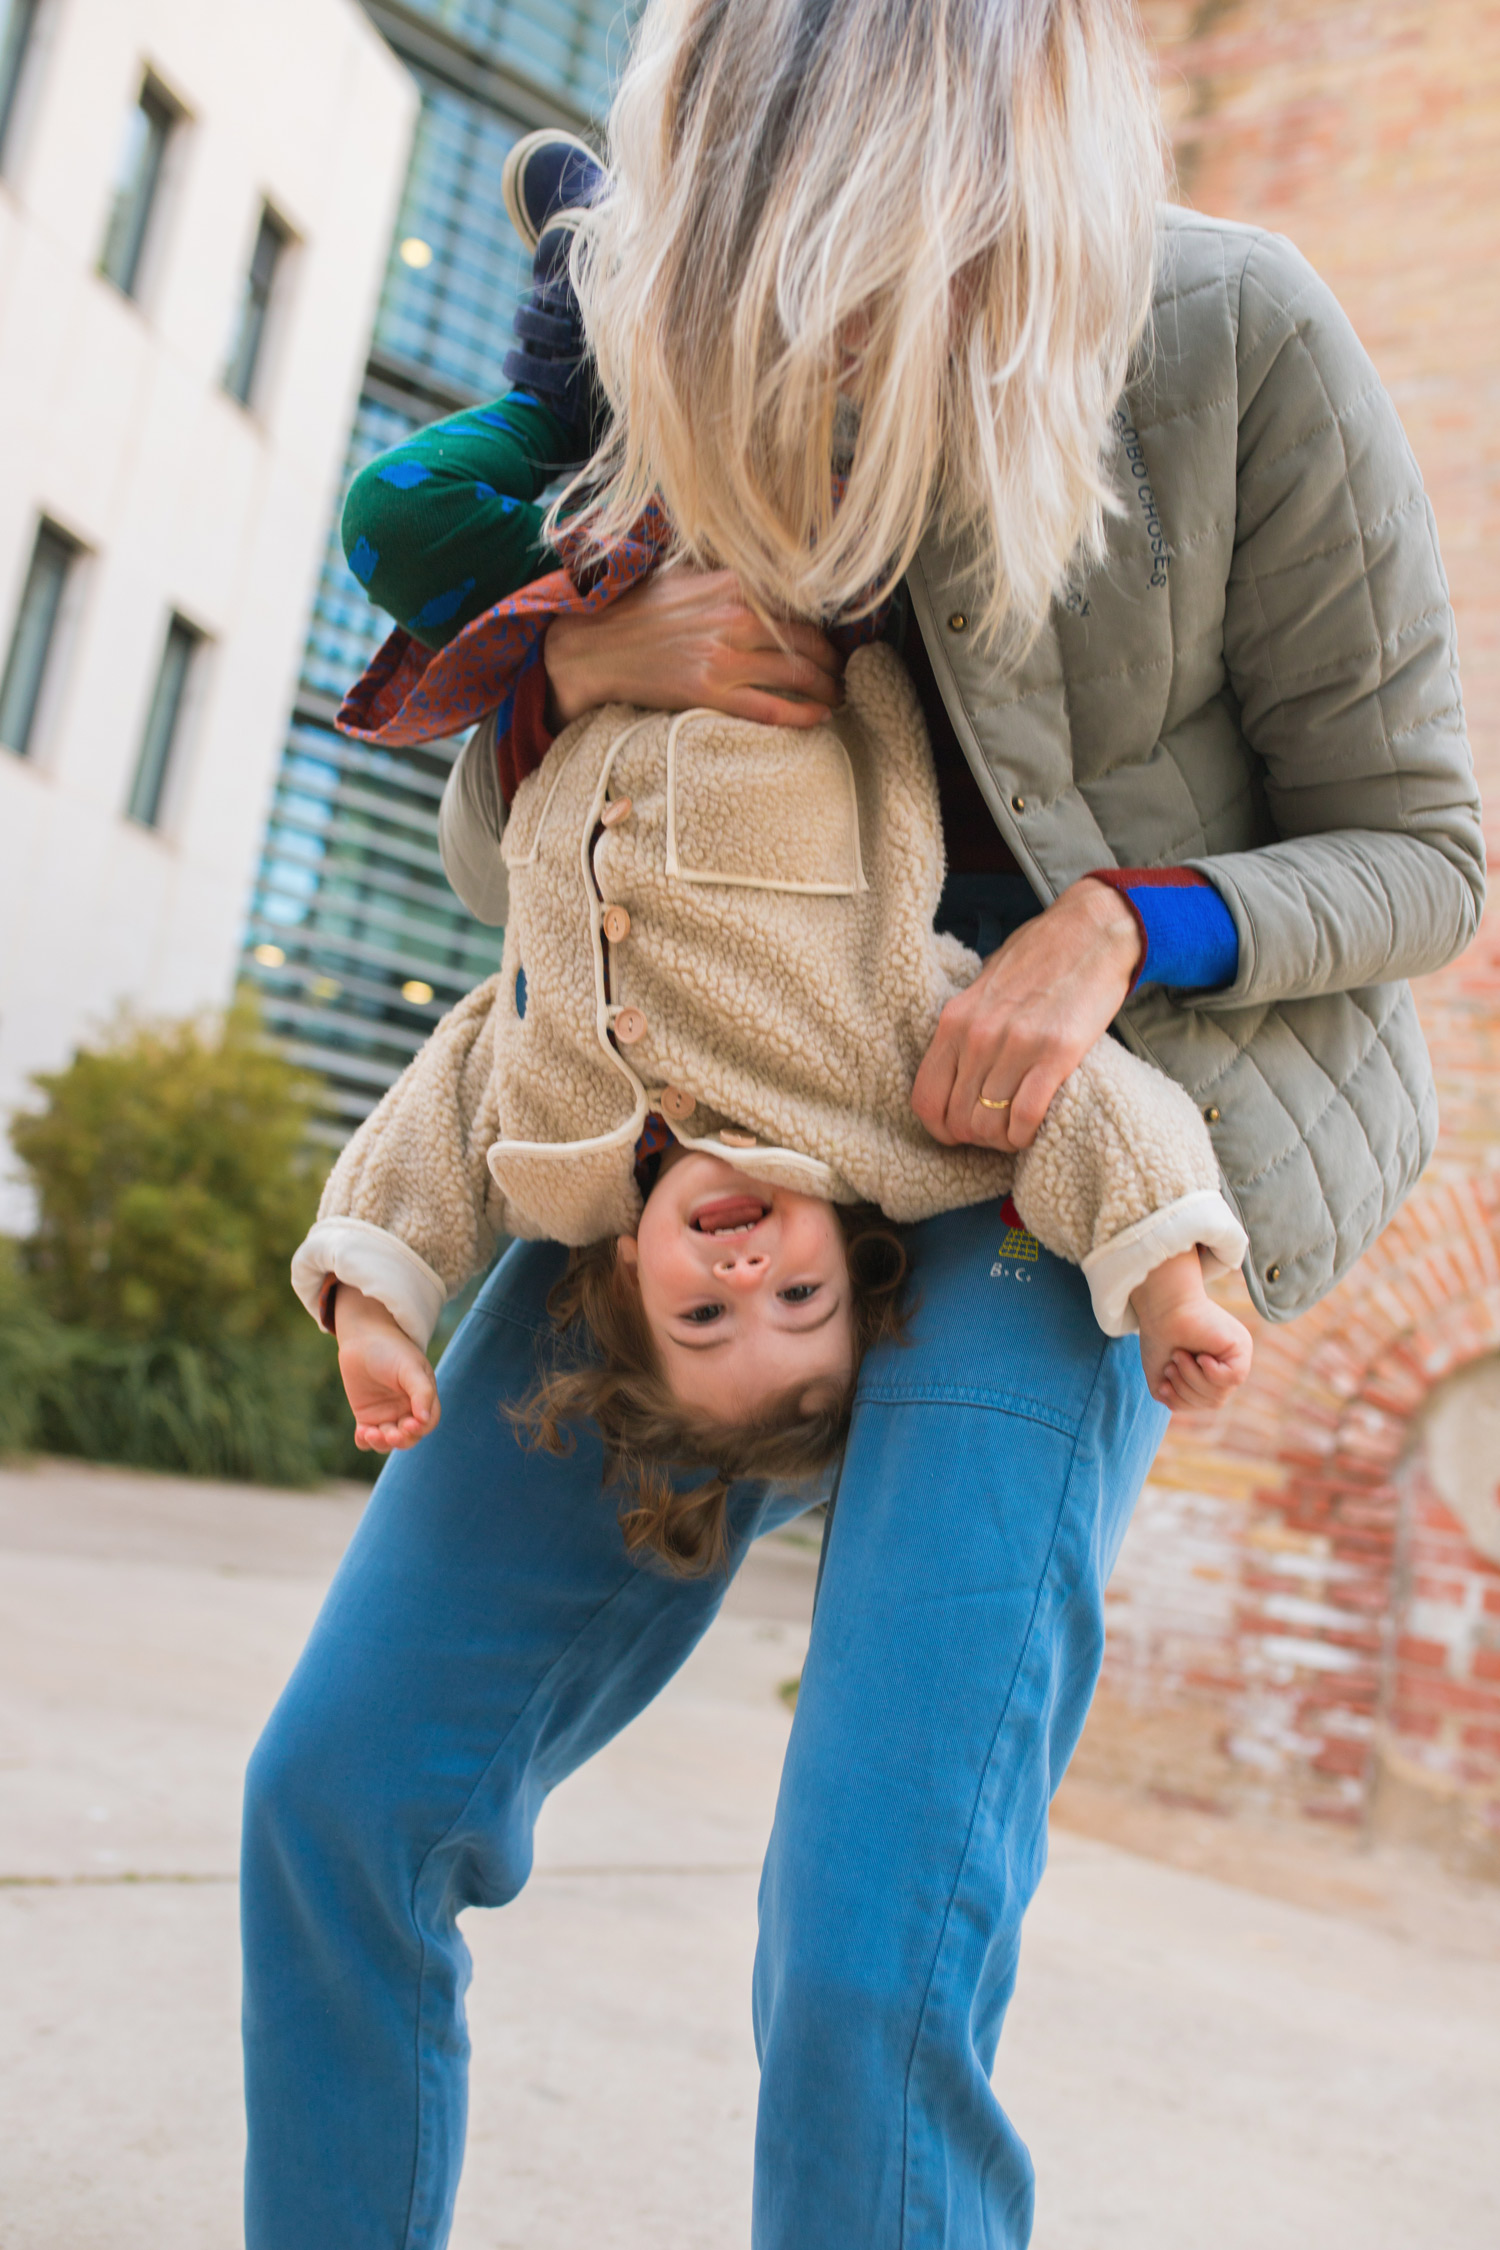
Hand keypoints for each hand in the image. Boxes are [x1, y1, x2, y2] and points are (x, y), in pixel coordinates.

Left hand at [333, 1284, 439, 1452]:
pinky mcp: (365, 1417)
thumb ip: (422, 1391)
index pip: (427, 1423)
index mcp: (422, 1399)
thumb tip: (424, 1419)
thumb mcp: (410, 1367)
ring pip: (387, 1442)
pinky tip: (361, 1433)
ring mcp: (385, 1415)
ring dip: (381, 1443)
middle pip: (408, 1437)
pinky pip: (366, 1438)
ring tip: (370, 1432)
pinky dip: (364, 1441)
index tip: (410, 1424)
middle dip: (401, 1439)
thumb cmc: (392, 1349)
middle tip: (390, 1433)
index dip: (421, 1428)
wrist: (363, 1339)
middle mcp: (406, 1411)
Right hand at [543, 567, 842, 729]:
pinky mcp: (709, 691)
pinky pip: (770, 707)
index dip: (824, 624)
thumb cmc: (637, 610)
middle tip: (846, 672)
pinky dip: (801, 714)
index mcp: (732, 583)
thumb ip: (729, 578)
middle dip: (834, 660)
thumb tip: (768, 581)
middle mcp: (734, 617)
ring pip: (796, 675)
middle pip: (807, 641)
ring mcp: (723, 656)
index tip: (836, 638)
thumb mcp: (686, 576)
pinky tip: (819, 718)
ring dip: (827, 689)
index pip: (798, 603)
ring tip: (839, 696)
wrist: (594, 645)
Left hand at [911, 878, 1140, 1150]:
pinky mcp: (1056, 1053)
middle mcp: (979, 1035)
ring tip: (1016, 1131)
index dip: (940, 1129)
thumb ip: (966, 1027)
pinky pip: (1025, 1116)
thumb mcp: (984, 988)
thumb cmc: (1039, 959)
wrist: (1092, 932)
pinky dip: (1026, 1134)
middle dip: (977, 1138)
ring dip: (1003, 1140)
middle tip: (997, 1132)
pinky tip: (1034, 1128)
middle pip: (959, 1120)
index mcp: (954, 1021)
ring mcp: (1016, 1045)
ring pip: (990, 1125)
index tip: (959, 1133)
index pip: (926, 1099)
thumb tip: (956, 1073)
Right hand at [1131, 1251, 1252, 1410]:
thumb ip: (1178, 1397)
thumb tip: (1184, 1407)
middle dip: (1185, 1391)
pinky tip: (1201, 1357)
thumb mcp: (1165, 1377)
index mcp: (1210, 1371)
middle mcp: (1227, 1363)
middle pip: (1214, 1401)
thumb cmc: (1160, 1337)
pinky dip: (1212, 1373)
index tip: (1162, 1385)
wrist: (1161, 1308)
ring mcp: (1237, 1355)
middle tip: (1171, 1367)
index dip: (1182, 1401)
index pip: (1204, 1402)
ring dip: (1193, 1379)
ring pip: (1221, 1392)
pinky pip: (1233, 1377)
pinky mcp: (1241, 1346)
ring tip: (1179, 1357)